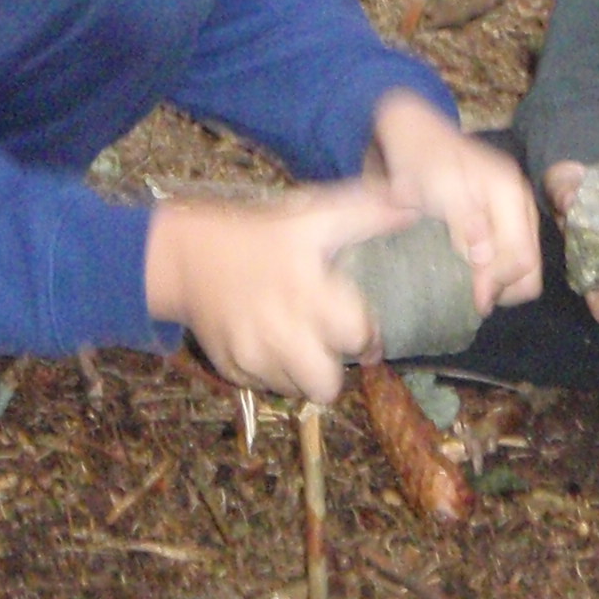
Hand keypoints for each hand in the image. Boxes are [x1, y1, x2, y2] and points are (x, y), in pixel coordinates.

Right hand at [145, 185, 414, 403]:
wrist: (185, 255)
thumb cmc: (257, 234)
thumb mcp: (310, 216)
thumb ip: (365, 214)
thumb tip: (413, 208)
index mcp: (306, 288)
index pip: (356, 336)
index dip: (367, 335)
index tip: (364, 328)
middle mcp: (279, 328)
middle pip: (326, 384)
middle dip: (335, 369)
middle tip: (331, 346)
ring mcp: (251, 353)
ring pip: (297, 390)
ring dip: (304, 372)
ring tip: (301, 344)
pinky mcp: (230, 367)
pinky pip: (265, 387)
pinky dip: (273, 372)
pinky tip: (270, 343)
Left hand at [365, 91, 543, 313]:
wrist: (412, 137)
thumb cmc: (421, 162)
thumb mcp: (438, 189)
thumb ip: (464, 221)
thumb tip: (484, 258)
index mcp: (510, 193)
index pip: (521, 255)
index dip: (498, 283)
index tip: (474, 300)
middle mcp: (520, 202)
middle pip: (531, 264)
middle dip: (505, 286)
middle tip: (474, 300)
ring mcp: (514, 209)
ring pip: (525, 263)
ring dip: (501, 281)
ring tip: (471, 290)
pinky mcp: (504, 217)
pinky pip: (511, 254)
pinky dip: (495, 270)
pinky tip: (471, 273)